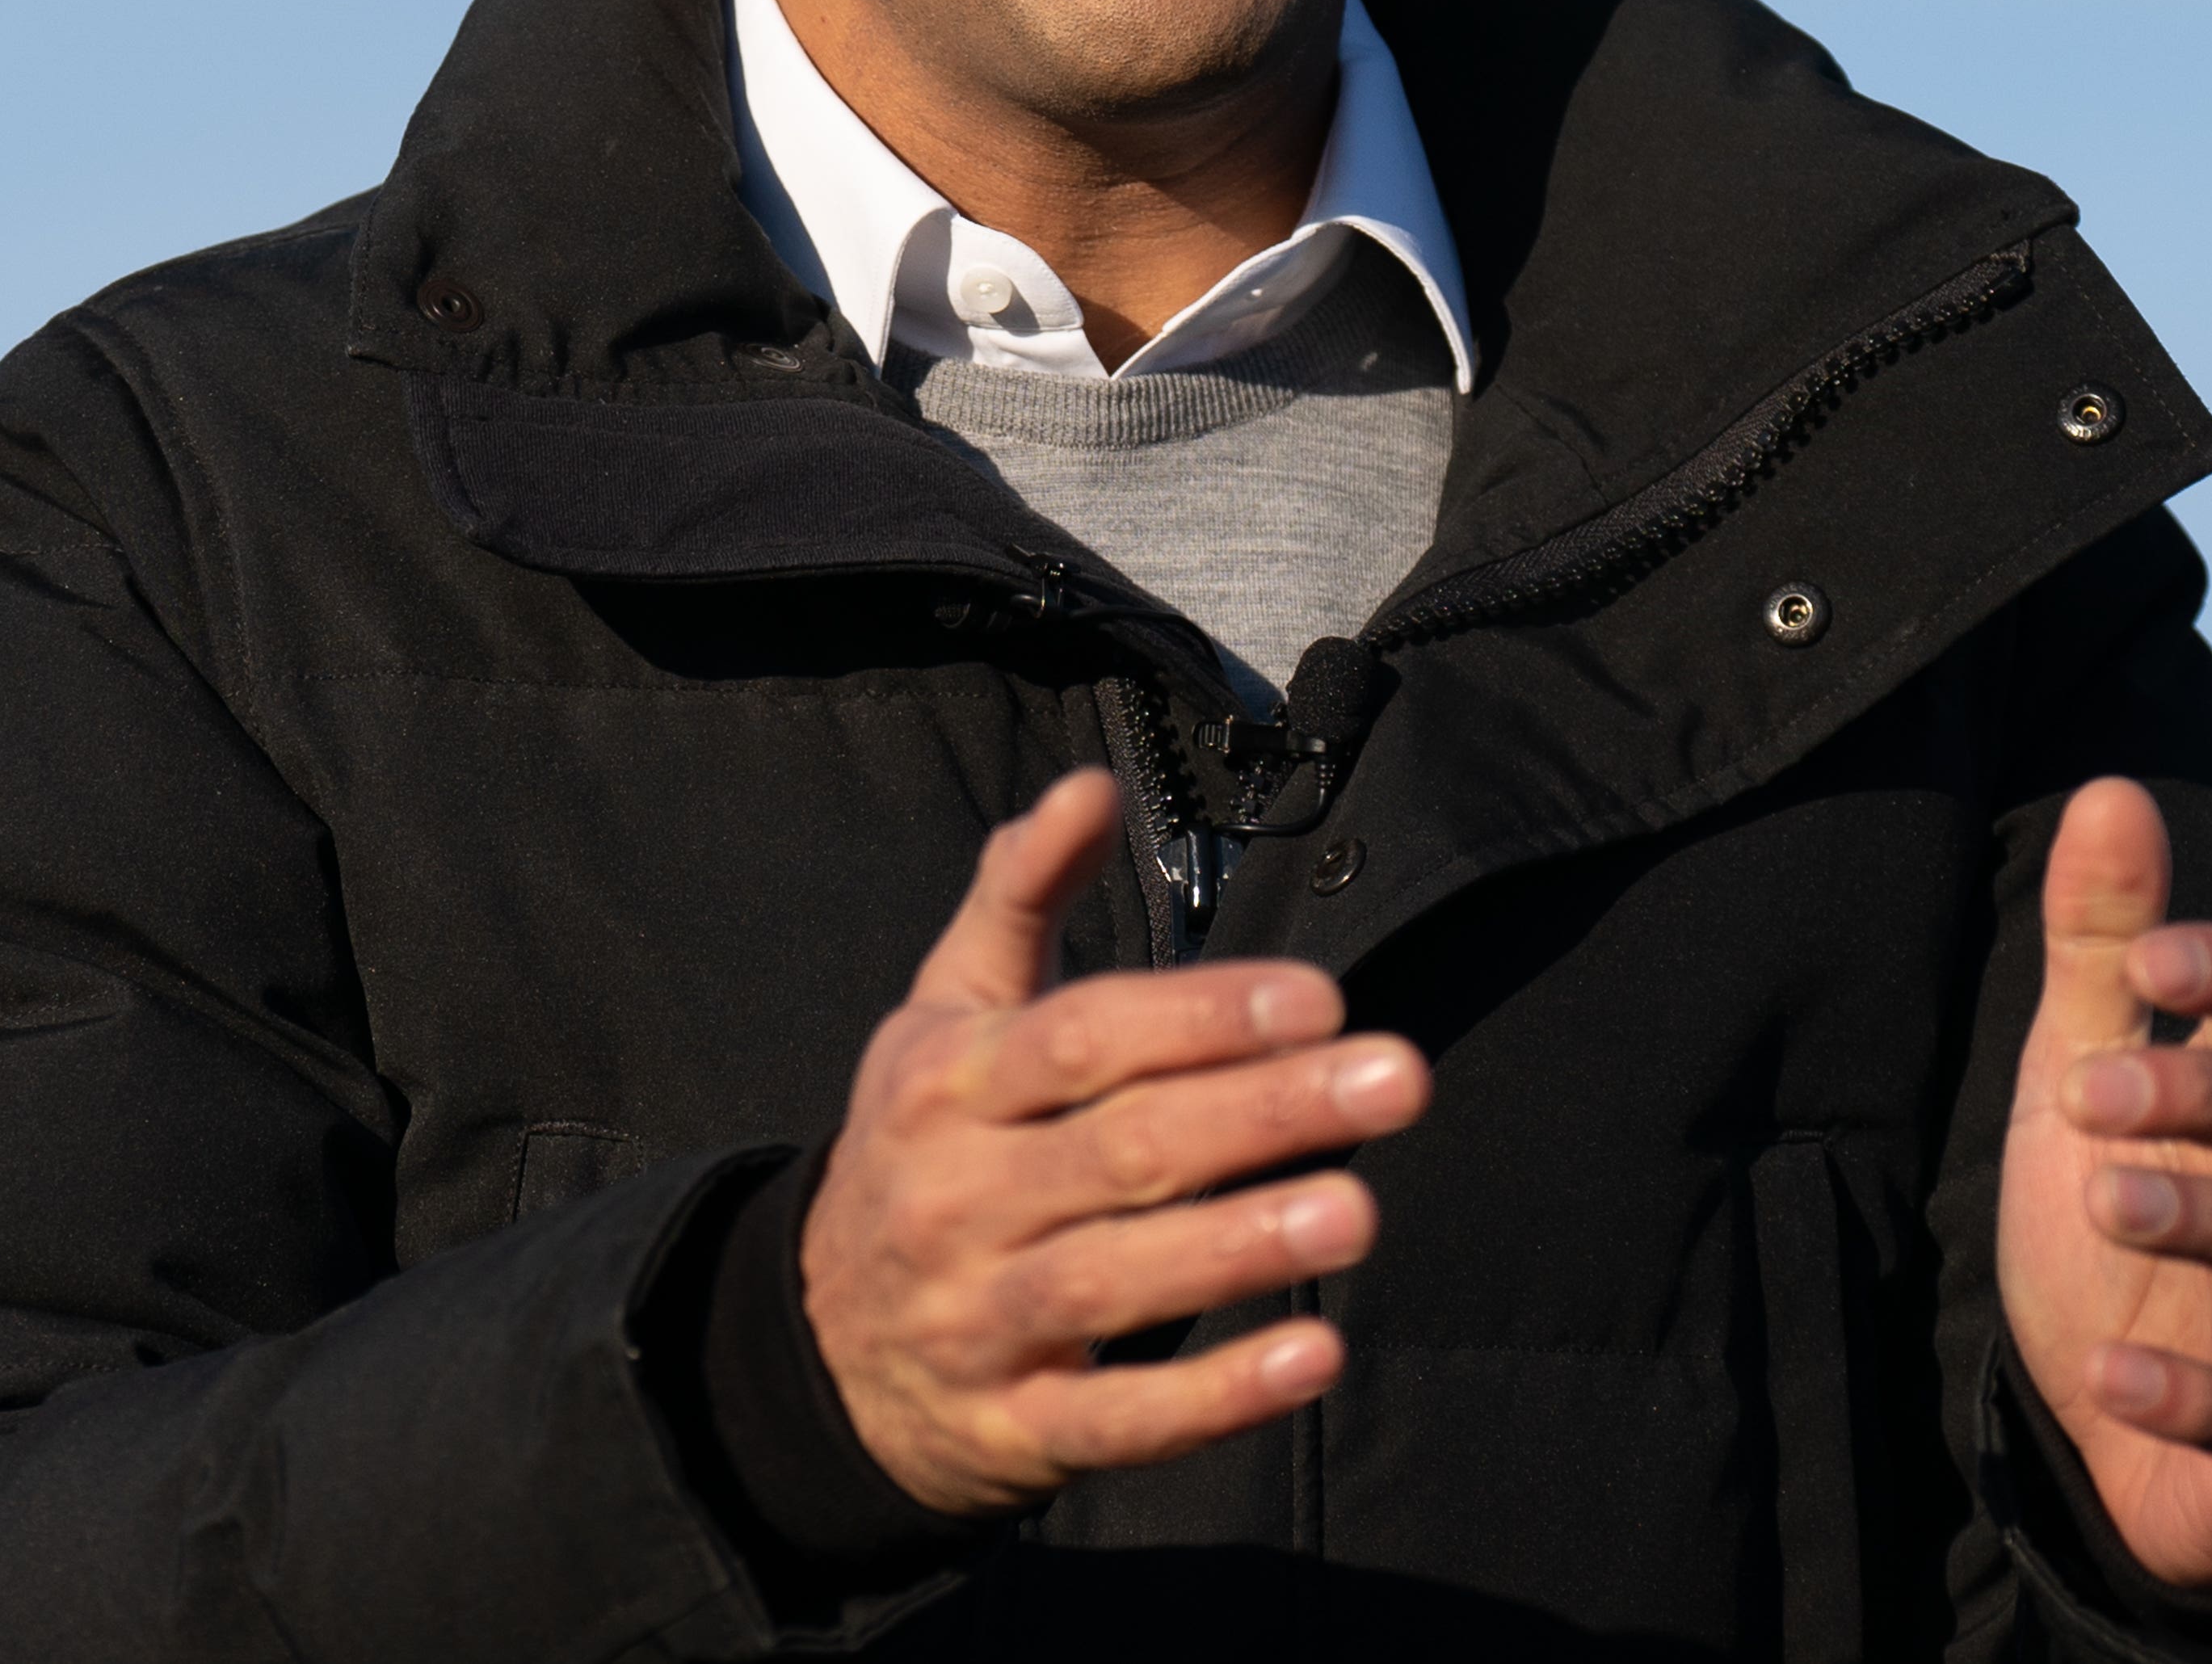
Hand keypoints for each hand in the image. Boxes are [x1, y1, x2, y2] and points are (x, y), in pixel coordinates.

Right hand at [804, 769, 1432, 1515]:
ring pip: (1118, 1281)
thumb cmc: (922, 1143)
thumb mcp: (945, 1010)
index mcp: (946, 1084)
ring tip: (1357, 1208)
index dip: (1202, 1016)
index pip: (1083, 1040)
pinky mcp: (1014, 1427)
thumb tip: (1090, 785)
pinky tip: (1311, 1353)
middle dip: (1263, 1112)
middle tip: (1396, 1079)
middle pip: (1122, 1149)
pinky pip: (1116, 1418)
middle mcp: (956, 1198)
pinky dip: (1212, 1395)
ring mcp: (980, 1319)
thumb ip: (1019, 891)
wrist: (815, 1345)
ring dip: (1242, 1244)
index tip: (1321, 998)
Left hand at [1998, 778, 2211, 1590]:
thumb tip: (2113, 788)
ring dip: (2206, 1221)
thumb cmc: (2110, 1218)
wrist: (2101, 1424)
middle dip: (2206, 1097)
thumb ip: (2101, 948)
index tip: (2149, 961)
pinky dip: (2196, 1398)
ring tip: (2103, 1201)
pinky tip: (2107, 1371)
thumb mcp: (2080, 1073)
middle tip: (2085, 1097)